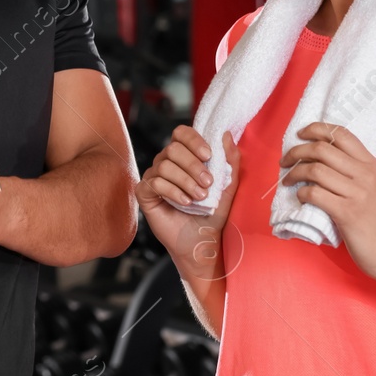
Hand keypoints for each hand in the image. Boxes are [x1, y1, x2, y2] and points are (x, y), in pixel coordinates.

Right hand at [137, 127, 241, 280]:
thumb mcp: (228, 186)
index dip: (193, 140)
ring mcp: (153, 178)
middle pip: (172, 148)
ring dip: (186, 181)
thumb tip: (226, 135)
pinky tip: (185, 203)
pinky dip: (173, 191)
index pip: (181, 133)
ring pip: (164, 165)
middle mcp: (166, 163)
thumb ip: (230, 160)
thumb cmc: (212, 215)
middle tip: (208, 184)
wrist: (202, 242)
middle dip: (193, 165)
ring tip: (199, 197)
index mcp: (185, 157)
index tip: (208, 155)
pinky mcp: (145, 194)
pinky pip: (154, 183)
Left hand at [280, 123, 375, 277]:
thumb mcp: (370, 186)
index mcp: (370, 164)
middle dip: (297, 151)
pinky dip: (301, 193)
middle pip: (323, 148)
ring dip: (294, 172)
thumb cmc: (375, 219)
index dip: (317, 129)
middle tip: (285, 161)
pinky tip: (300, 197)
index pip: (342, 133)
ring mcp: (357, 193)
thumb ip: (351, 169)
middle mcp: (365, 174)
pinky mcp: (347, 212)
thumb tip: (316, 154)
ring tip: (288, 180)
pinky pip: (314, 193)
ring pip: (315, 169)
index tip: (301, 135)